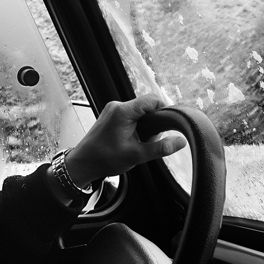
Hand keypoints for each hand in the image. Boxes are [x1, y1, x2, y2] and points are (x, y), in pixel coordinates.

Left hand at [66, 94, 186, 187]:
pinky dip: (136, 126)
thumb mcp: (136, 155)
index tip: (168, 125)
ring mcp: (113, 110)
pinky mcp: (112, 115)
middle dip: (153, 123)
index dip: (164, 110)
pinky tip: (132, 141)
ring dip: (145, 126)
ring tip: (138, 143)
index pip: (152, 99)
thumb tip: (180, 142)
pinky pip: (131, 115)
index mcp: (123, 111)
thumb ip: (160, 148)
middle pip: (147, 106)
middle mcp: (117, 106)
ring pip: (140, 111)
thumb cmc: (104, 159)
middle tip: (148, 140)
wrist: (83, 164)